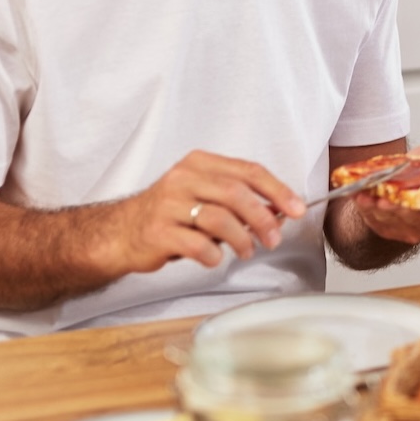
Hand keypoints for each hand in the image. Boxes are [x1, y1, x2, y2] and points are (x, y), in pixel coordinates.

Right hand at [109, 150, 305, 273]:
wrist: (122, 231)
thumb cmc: (171, 213)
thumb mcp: (204, 195)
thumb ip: (238, 198)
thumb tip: (280, 210)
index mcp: (200, 163)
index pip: (249, 171)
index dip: (278, 190)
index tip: (297, 209)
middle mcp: (183, 178)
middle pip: (237, 194)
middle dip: (263, 218)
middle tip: (274, 238)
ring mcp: (168, 204)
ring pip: (220, 219)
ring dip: (241, 239)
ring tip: (246, 251)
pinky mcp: (157, 231)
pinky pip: (196, 244)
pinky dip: (213, 255)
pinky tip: (213, 257)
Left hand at [349, 141, 419, 245]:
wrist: (416, 177)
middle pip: (415, 217)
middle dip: (397, 203)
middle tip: (385, 191)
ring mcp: (414, 233)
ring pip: (393, 220)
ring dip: (377, 205)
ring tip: (366, 190)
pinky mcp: (393, 232)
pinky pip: (378, 223)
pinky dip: (368, 209)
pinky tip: (361, 196)